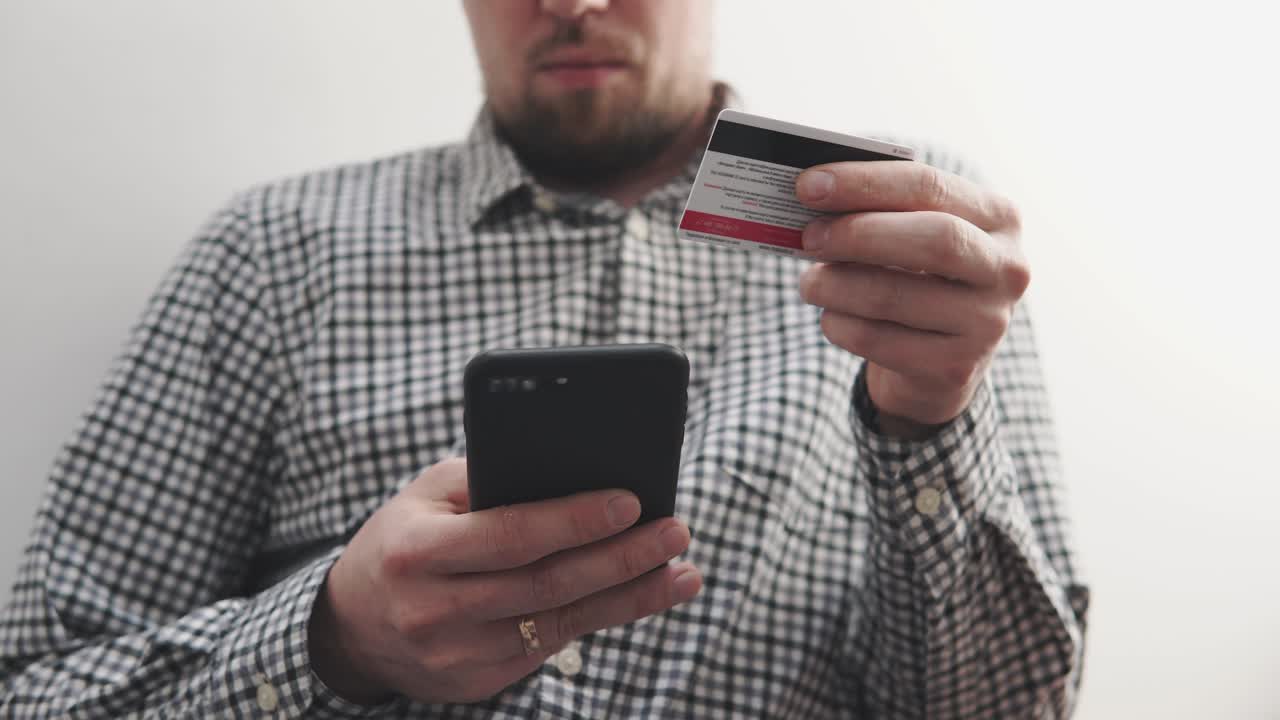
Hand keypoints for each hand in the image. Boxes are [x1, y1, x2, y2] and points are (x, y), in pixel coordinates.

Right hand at [308, 458, 701, 704]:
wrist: (351, 626)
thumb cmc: (403, 538)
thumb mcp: (426, 496)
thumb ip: (489, 479)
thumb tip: (576, 470)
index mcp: (417, 551)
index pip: (510, 534)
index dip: (574, 520)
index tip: (632, 501)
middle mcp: (434, 608)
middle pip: (547, 583)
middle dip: (622, 558)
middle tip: (676, 531)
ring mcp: (456, 654)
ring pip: (560, 622)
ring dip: (630, 597)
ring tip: (683, 571)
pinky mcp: (477, 681)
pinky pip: (550, 646)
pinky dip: (600, 619)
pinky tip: (641, 595)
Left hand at [794, 161, 1029, 435]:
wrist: (942, 361)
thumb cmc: (918, 278)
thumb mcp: (912, 235)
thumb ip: (878, 210)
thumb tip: (812, 194)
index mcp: (998, 217)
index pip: (928, 185)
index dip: (863, 182)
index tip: (808, 185)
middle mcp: (1006, 269)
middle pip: (931, 240)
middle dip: (857, 234)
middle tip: (808, 236)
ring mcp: (987, 323)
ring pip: (894, 296)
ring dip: (835, 285)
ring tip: (810, 283)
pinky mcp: (954, 367)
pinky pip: (879, 341)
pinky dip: (840, 325)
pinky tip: (830, 317)